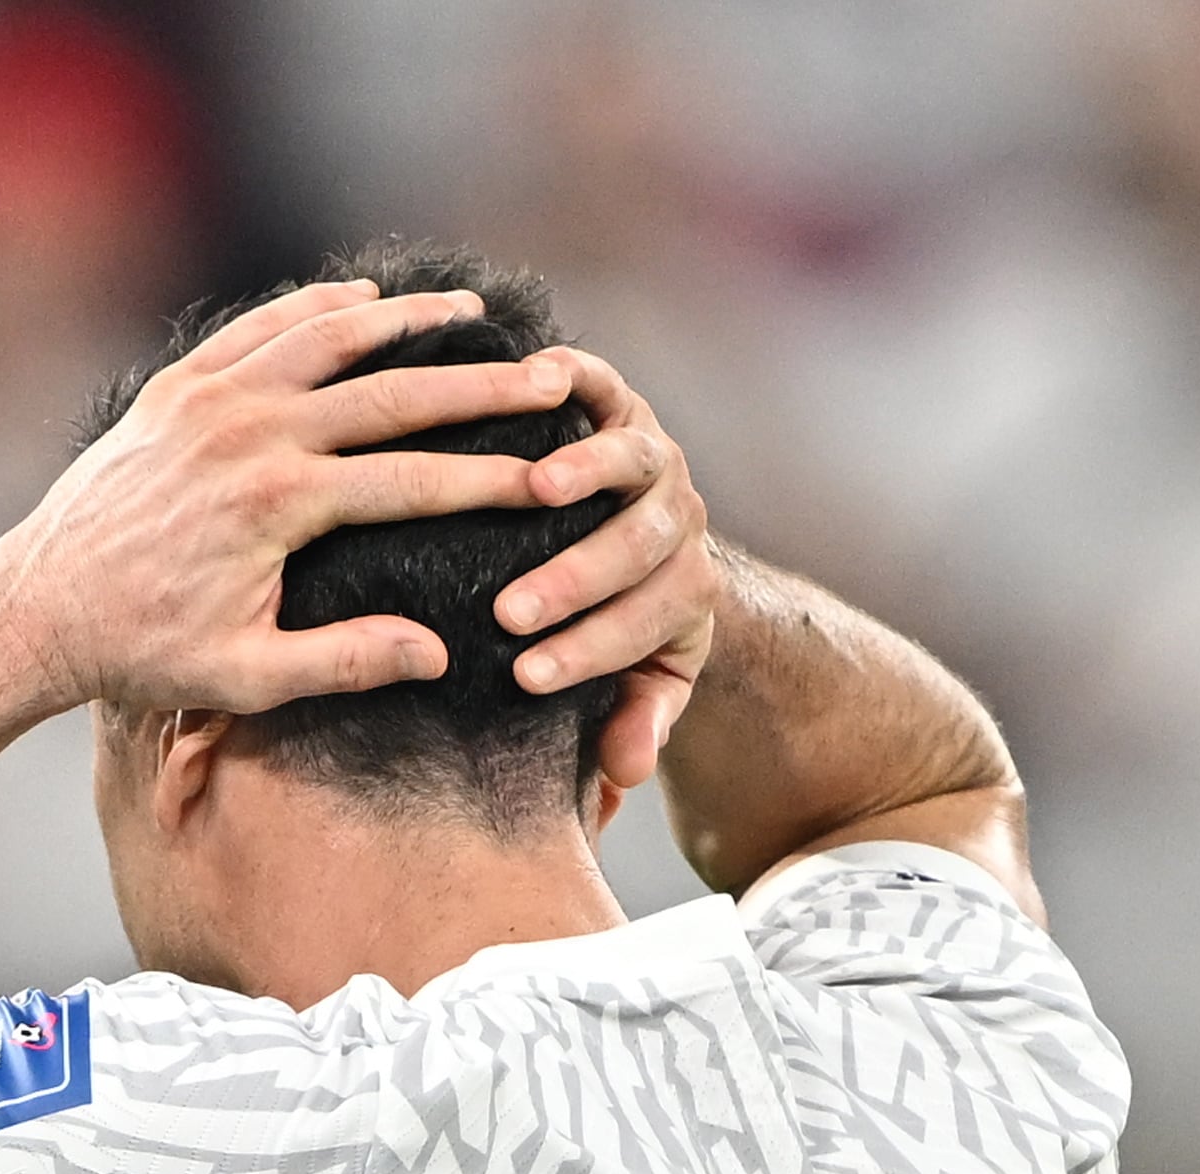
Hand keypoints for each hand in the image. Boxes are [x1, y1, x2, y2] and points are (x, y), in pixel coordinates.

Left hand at [0, 281, 572, 718]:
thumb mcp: (249, 677)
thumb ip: (347, 662)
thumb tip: (440, 653)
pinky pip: (258, 330)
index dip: (489, 479)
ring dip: (404, 323)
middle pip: (388, 393)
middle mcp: (250, 433)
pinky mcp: (175, 389)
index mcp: (279, 504)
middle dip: (475, 385)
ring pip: (327, 339)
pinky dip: (315, 309)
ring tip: (469, 315)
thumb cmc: (146, 656)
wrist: (38, 611)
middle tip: (543, 375)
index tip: (551, 477)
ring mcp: (209, 400)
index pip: (413, 479)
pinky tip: (363, 299)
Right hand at [489, 344, 713, 793]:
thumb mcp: (643, 682)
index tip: (526, 679)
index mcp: (687, 591)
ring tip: (531, 491)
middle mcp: (678, 516)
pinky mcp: (621, 404)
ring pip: (631, 456)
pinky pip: (602, 383)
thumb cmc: (626, 625)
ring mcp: (653, 454)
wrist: (654, 540)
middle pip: (639, 545)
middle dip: (576, 580)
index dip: (589, 653)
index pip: (643, 625)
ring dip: (584, 472)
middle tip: (511, 612)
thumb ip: (638, 722)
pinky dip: (571, 377)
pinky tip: (527, 380)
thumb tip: (627, 771)